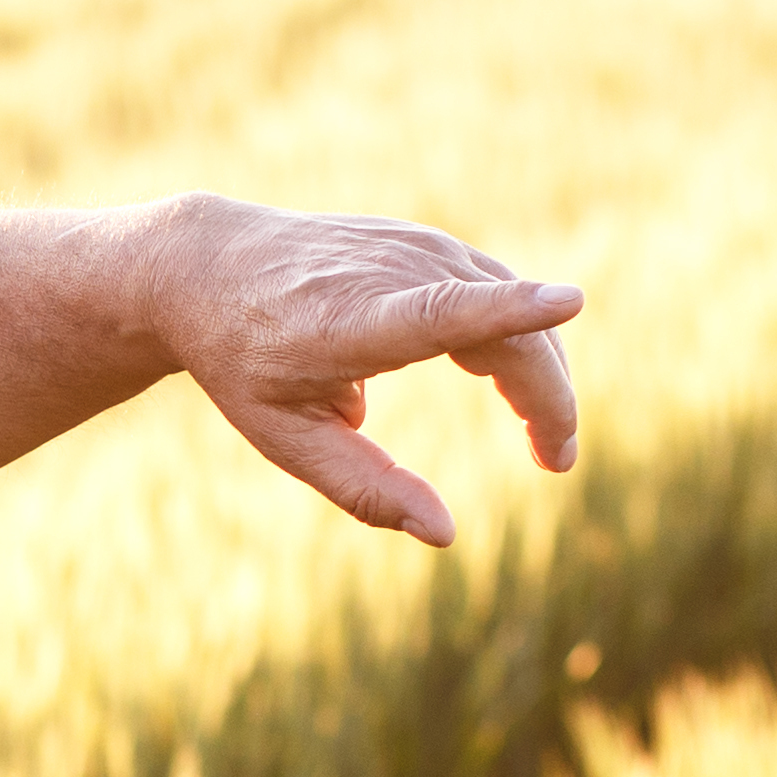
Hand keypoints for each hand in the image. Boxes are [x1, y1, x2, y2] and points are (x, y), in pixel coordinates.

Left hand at [145, 194, 583, 546]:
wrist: (206, 268)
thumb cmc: (244, 361)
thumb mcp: (285, 438)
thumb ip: (364, 488)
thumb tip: (444, 535)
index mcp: (353, 322)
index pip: (443, 311)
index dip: (511, 308)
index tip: (570, 301)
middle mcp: (389, 273)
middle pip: (503, 328)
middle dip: (548, 397)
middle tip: (557, 461)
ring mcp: (412, 246)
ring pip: (511, 307)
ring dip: (541, 371)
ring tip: (545, 441)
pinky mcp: (425, 242)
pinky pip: (494, 290)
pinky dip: (517, 336)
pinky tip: (513, 386)